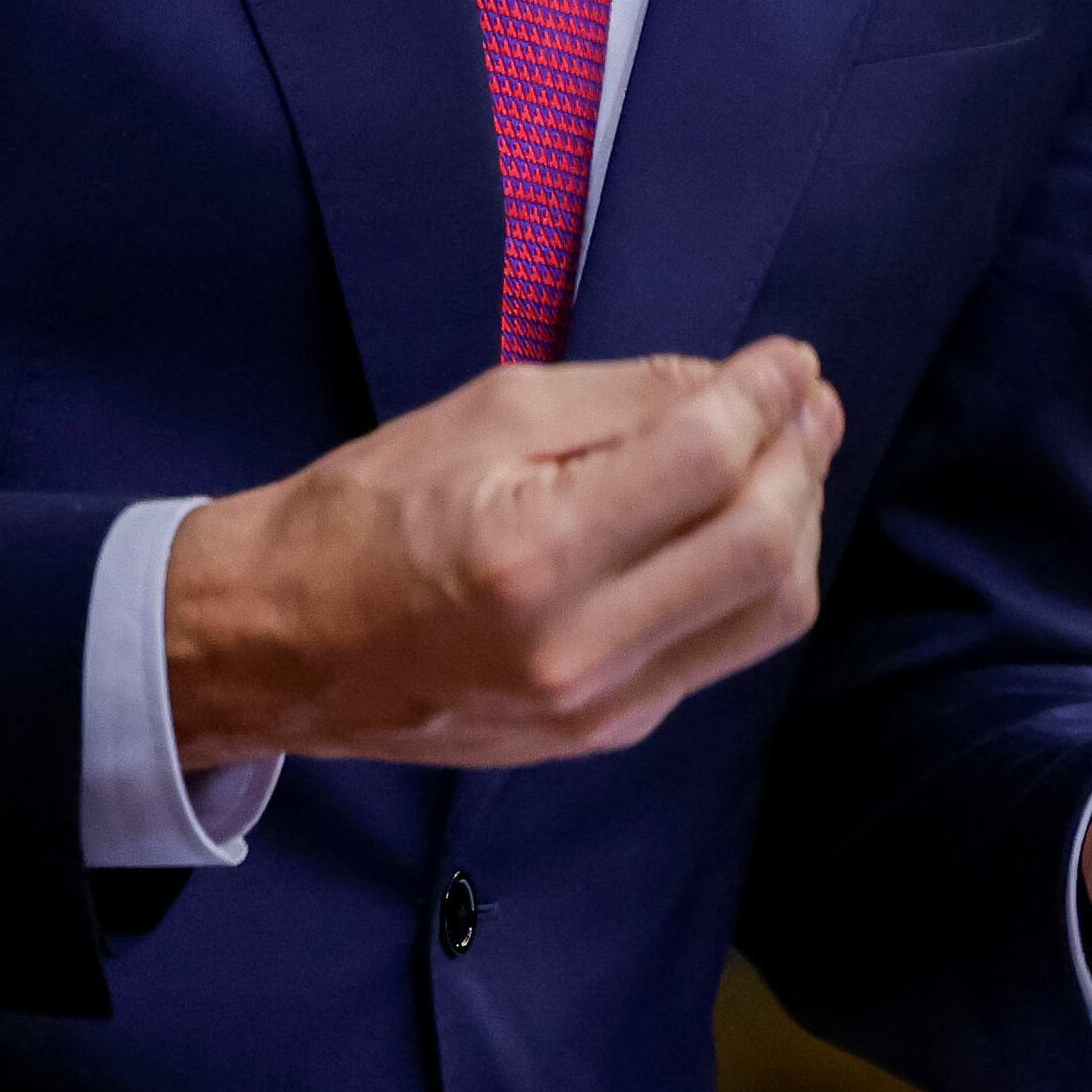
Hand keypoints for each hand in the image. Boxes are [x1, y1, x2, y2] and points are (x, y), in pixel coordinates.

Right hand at [164, 338, 844, 772]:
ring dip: (798, 520)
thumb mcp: (486, 412)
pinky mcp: (611, 734)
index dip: (766, 395)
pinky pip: (721, 648)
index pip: (707, 462)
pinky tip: (737, 519)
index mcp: (535, 554)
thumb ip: (624, 396)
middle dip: (802, 455)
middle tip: (806, 395)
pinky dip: (751, 574)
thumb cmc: (369, 509)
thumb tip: (738, 383)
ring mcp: (604, 709)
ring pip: (768, 612)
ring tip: (790, 450)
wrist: (285, 644)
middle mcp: (583, 649)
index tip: (790, 357)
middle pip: (765, 547)